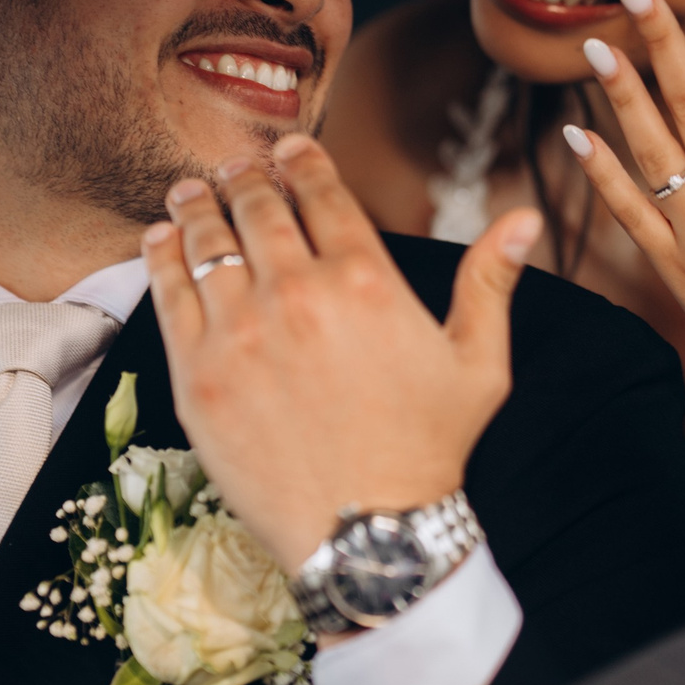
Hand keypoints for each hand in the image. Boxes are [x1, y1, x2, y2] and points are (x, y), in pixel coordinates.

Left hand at [139, 132, 542, 571]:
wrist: (366, 535)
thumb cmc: (428, 451)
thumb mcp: (479, 366)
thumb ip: (492, 283)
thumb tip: (525, 218)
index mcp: (366, 280)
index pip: (322, 193)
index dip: (302, 161)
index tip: (289, 148)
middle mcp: (299, 294)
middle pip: (258, 208)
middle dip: (245, 177)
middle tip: (234, 167)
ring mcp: (241, 333)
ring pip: (207, 242)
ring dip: (197, 205)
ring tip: (189, 192)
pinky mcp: (197, 374)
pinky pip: (167, 294)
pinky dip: (160, 255)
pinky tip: (160, 239)